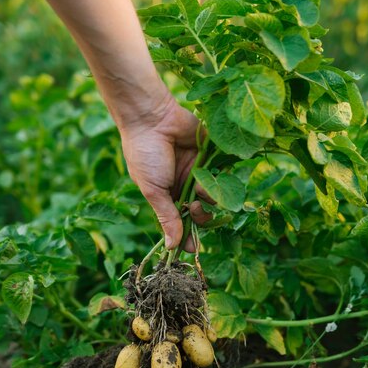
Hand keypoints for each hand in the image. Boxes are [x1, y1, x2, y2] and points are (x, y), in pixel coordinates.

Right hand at [119, 92, 211, 249]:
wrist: (152, 119)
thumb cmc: (146, 155)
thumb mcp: (154, 191)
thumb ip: (166, 218)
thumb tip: (170, 248)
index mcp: (168, 196)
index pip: (182, 222)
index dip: (188, 236)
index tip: (192, 248)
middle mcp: (184, 186)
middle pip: (202, 213)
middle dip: (201, 216)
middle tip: (194, 208)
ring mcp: (198, 172)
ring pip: (213, 196)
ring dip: (208, 196)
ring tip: (198, 187)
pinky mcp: (211, 157)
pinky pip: (221, 174)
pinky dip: (218, 179)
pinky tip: (207, 176)